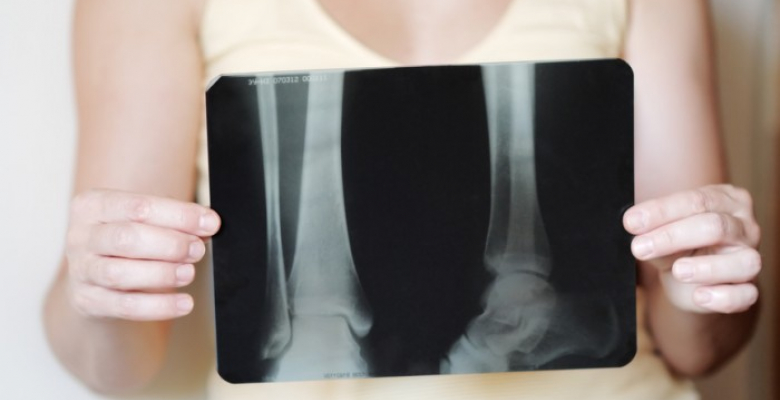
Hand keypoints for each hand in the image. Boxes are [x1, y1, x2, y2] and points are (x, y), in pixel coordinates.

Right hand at [64, 189, 220, 320]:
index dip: (179, 215)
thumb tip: (209, 224)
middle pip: (126, 238)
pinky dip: (159, 306)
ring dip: (162, 273)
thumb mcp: (148, 223)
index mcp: (93, 205)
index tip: (211, 223)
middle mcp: (80, 236)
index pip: (139, 206)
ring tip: (189, 273)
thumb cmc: (131, 244)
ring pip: (120, 273)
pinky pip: (125, 306)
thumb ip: (176, 221)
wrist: (100, 282)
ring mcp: (81, 270)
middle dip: (170, 244)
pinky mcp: (88, 301)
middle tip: (197, 250)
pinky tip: (184, 303)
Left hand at [623, 184, 760, 313]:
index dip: (662, 211)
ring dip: (707, 267)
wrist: (689, 280)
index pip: (696, 201)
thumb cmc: (680, 245)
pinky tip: (699, 296)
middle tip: (640, 247)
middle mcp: (745, 227)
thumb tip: (635, 223)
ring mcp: (751, 258)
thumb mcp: (663, 232)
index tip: (632, 222)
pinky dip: (722, 297)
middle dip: (673, 237)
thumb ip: (653, 228)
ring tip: (678, 271)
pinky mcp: (749, 289)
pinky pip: (746, 295)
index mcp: (726, 200)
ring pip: (744, 261)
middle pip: (716, 226)